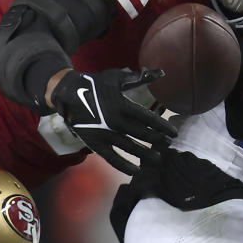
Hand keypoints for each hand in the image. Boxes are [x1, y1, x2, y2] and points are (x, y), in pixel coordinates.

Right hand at [50, 69, 177, 174]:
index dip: (162, 126)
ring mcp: (104, 134)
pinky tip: (135, 170)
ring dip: (145, 154)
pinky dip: (123, 165)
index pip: (148, 118)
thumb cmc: (95, 84)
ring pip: (129, 147)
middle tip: (168, 145)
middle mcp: (115, 121)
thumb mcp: (116, 78)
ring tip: (158, 159)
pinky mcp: (95, 143)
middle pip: (141, 134)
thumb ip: (139, 77)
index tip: (173, 133)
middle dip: (157, 140)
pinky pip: (111, 158)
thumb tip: (161, 72)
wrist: (68, 94)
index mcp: (122, 105)